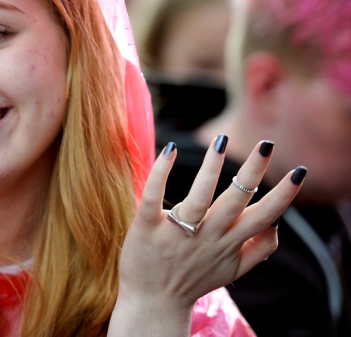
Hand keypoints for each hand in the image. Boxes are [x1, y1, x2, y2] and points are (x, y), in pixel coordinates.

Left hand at [111, 137, 303, 334]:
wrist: (152, 303)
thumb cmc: (192, 280)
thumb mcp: (233, 270)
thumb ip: (259, 249)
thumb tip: (278, 224)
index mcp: (228, 243)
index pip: (262, 216)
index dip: (282, 195)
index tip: (298, 172)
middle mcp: (206, 236)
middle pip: (234, 200)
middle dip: (252, 172)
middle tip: (266, 144)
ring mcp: (176, 232)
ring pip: (198, 196)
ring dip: (211, 167)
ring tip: (221, 141)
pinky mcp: (147, 227)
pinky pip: (154, 197)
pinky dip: (161, 173)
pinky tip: (170, 150)